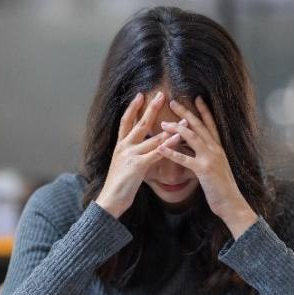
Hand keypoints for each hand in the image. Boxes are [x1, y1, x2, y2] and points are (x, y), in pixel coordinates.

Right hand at [95, 91, 173, 217]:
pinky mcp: (138, 166)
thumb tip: (142, 148)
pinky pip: (156, 153)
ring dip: (170, 128)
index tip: (140, 95)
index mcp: (120, 145)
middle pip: (139, 123)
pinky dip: (167, 146)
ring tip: (183, 119)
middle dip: (150, 108)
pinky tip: (176, 139)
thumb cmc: (119, 185)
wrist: (110, 200)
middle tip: (160, 94)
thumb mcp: (124, 165)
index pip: (125, 121)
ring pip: (152, 138)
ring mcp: (130, 155)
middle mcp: (124, 147)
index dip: (132, 108)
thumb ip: (132, 154)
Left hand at [157, 97, 257, 237]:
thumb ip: (205, 155)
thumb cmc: (221, 187)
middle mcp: (216, 149)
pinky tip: (161, 148)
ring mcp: (210, 158)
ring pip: (192, 138)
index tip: (195, 97)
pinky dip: (172, 153)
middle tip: (173, 102)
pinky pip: (186, 159)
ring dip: (177, 129)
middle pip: (199, 126)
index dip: (203, 110)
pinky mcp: (204, 170)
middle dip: (186, 113)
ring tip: (163, 123)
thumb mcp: (214, 167)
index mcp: (218, 148)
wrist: (231, 203)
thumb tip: (192, 148)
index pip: (210, 124)